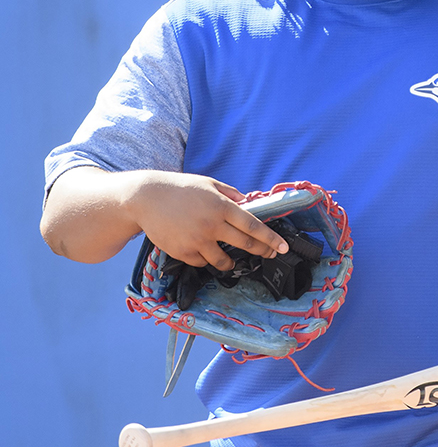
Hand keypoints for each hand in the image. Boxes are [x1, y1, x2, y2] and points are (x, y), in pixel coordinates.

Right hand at [126, 170, 288, 270]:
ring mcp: (197, 241)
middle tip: (270, 254)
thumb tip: (249, 204)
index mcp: (222, 207)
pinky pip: (202, 262)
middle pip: (245, 244)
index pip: (253, 226)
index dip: (271, 238)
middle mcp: (212, 225)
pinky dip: (207, 259)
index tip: (283, 247)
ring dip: (231, 262)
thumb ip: (232, 195)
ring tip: (232, 260)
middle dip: (262, 251)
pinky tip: (206, 253)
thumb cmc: (180, 189)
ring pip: (223, 260)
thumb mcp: (209, 184)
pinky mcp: (182, 252)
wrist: (146, 199)